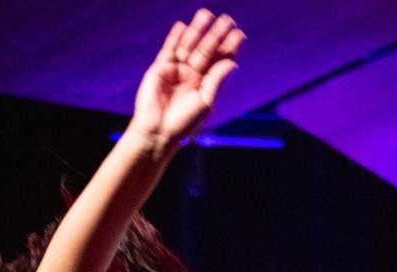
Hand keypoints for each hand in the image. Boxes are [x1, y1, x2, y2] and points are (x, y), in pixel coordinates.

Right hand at [131, 10, 244, 151]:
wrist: (157, 132)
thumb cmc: (182, 124)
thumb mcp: (205, 102)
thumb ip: (217, 80)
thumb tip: (233, 63)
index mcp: (204, 85)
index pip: (218, 62)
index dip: (228, 48)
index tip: (239, 34)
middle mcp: (191, 76)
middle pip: (206, 50)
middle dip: (216, 35)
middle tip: (227, 20)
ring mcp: (175, 71)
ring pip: (189, 46)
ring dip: (197, 30)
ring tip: (206, 14)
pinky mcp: (160, 70)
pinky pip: (168, 50)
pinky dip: (174, 38)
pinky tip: (182, 26)